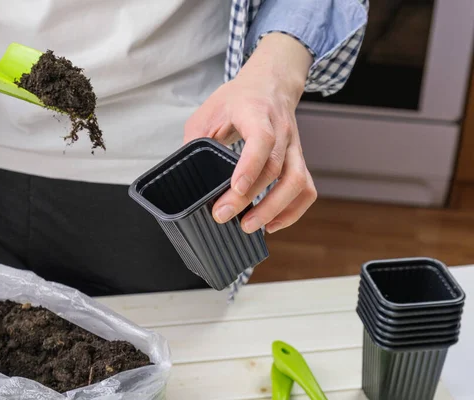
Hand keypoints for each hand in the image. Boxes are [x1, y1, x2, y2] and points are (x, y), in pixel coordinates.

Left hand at [184, 32, 316, 233]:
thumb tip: (186, 175)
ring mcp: (293, 146)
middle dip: (250, 198)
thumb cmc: (237, 99)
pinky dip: (293, 210)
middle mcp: (281, 129)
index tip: (234, 189)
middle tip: (224, 216)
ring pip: (297, 181)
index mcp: (256, 112)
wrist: (271, 83)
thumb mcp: (208, 112)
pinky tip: (272, 224)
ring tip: (250, 226)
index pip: (261, 139)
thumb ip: (197, 141)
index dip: (250, 166)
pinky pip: (306, 189)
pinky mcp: (299, 160)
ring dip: (276, 209)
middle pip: (274, 168)